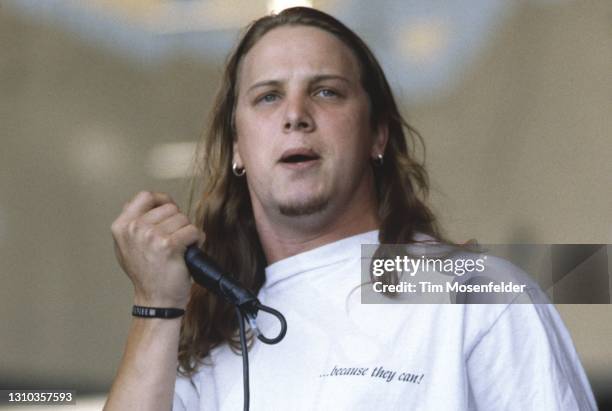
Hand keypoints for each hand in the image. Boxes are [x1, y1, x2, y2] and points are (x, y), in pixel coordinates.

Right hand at [110, 191, 204, 307]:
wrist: (156, 300)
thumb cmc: (147, 275)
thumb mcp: (128, 246)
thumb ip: (133, 223)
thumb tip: (145, 202)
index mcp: (122, 226)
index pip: (146, 196)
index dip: (162, 201)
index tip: (170, 212)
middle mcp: (134, 228)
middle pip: (170, 207)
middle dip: (178, 222)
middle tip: (175, 240)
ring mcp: (150, 235)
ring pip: (183, 218)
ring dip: (187, 232)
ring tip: (180, 248)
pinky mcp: (168, 244)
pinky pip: (192, 231)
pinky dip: (197, 240)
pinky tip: (190, 250)